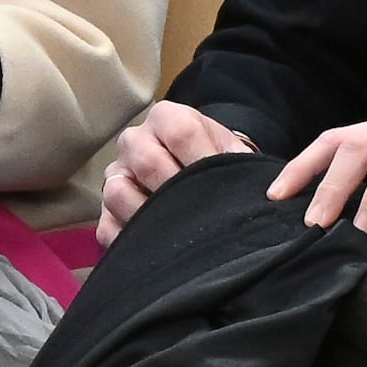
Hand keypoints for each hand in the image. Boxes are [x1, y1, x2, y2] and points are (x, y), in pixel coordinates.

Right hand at [96, 101, 256, 236]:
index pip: (181, 132)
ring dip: (148, 215)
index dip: (204, 160)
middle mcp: (134, 141)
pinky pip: (107, 227)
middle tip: (202, 213)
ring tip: (177, 231)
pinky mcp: (105, 210)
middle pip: (145, 160)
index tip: (223, 185)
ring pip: (117, 192)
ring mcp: (116, 174)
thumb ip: (238, 163)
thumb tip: (261, 193)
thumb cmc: (215, 160)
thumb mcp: (230, 151)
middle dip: (177, 191)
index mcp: (166, 118)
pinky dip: (129, 241)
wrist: (198, 170)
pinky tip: (154, 248)